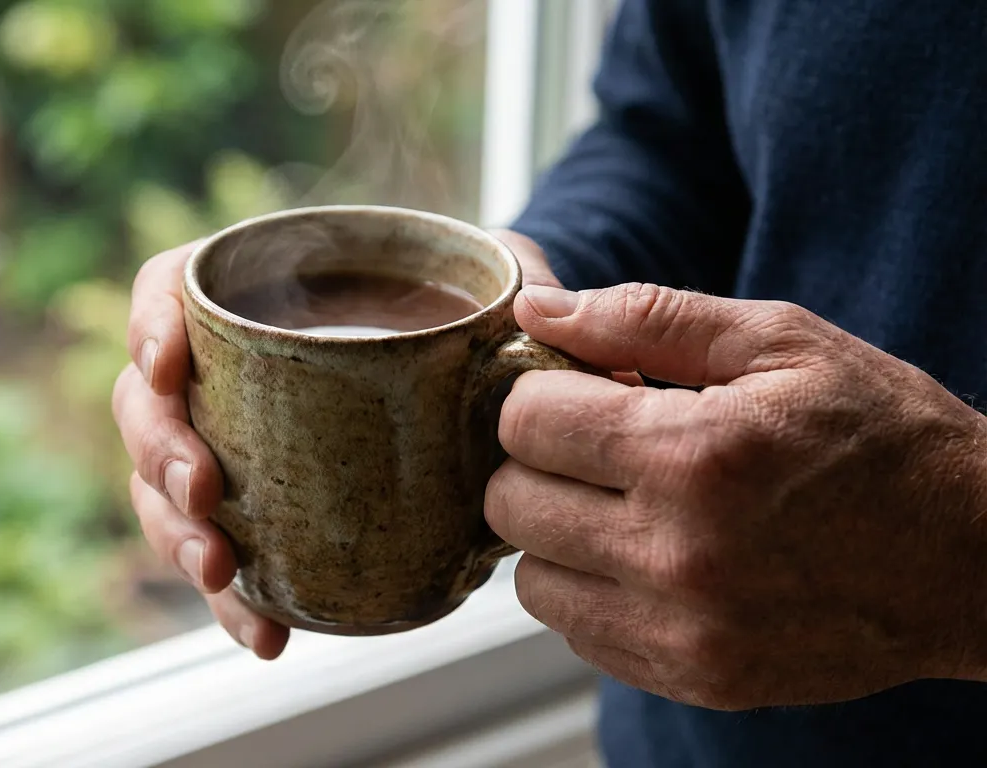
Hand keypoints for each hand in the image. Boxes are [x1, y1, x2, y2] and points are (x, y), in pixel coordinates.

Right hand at [113, 230, 556, 657]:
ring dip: (177, 536)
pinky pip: (220, 558)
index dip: (149, 324)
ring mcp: (227, 445)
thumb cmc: (468, 313)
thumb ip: (514, 282)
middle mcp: (220, 370)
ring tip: (222, 574)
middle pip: (145, 403)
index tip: (169, 365)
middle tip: (204, 492)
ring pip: (161, 491)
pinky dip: (235, 601)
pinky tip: (267, 635)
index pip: (164, 290)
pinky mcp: (253, 515)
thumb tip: (536, 319)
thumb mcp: (493, 280)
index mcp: (253, 291)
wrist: (475, 387)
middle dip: (161, 452)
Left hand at [487, 281, 986, 709]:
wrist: (978, 561)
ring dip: (557, 534)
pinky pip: (578, 633)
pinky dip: (594, 592)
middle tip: (597, 447)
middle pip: (511, 502)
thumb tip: (533, 309)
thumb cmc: (883, 435)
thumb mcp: (781, 342)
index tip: (584, 391)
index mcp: (693, 455)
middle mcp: (675, 555)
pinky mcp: (695, 679)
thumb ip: (645, 317)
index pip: (525, 421)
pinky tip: (649, 558)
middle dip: (540, 461)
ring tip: (622, 505)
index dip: (543, 393)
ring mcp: (683, 630)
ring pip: (531, 578)